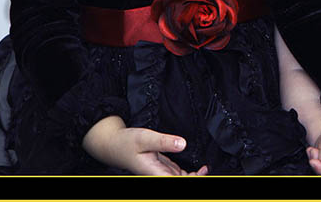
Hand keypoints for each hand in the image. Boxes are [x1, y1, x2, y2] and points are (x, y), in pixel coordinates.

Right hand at [82, 115, 208, 175]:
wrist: (113, 144)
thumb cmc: (126, 142)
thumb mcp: (145, 138)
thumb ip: (164, 141)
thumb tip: (183, 144)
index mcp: (155, 173)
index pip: (176, 181)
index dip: (192, 179)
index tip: (203, 173)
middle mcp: (158, 175)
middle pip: (180, 182)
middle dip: (195, 178)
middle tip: (207, 169)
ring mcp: (160, 172)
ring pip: (180, 179)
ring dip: (194, 177)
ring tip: (206, 169)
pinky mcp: (161, 167)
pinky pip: (177, 175)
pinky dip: (188, 174)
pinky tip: (198, 169)